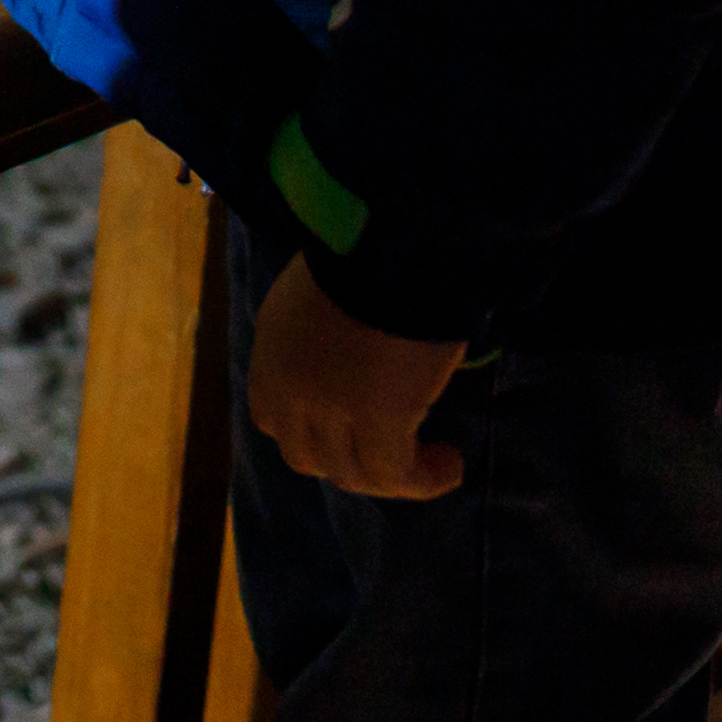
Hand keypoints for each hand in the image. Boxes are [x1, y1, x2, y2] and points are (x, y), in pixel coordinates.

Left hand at [244, 260, 466, 501]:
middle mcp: (289, 382)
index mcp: (273, 346)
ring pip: (350, 473)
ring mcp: (329, 406)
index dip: (309, 432)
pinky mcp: (377, 419)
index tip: (350, 428)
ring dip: (391, 478)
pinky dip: (423, 479)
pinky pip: (395, 474)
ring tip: (436, 461)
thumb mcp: (326, 293)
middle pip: (304, 456)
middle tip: (392, 450)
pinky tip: (451, 465)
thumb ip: (328, 334)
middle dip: (346, 462)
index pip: (269, 416)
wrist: (397, 241)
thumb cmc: (370, 253)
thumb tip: (364, 360)